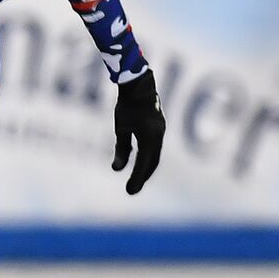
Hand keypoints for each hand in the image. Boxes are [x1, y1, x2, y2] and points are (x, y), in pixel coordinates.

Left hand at [112, 70, 164, 193]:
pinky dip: (149, 158)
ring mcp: (161, 131)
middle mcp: (159, 136)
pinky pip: (155, 147)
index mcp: (150, 137)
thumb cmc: (127, 105)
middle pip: (152, 163)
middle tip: (132, 190)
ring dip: (146, 168)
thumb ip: (121, 148)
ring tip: (137, 179)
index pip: (143, 164)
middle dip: (143, 177)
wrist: (140, 85)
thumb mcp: (121, 128)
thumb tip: (117, 170)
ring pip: (155, 155)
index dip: (137, 179)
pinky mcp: (159, 128)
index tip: (129, 192)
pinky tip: (142, 162)